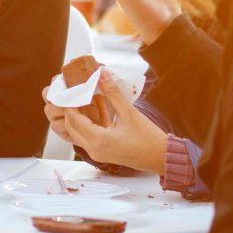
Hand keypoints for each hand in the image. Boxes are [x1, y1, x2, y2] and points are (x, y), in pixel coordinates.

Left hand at [44, 71, 166, 173]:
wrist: (161, 158)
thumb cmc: (148, 138)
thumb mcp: (129, 112)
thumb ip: (112, 93)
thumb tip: (101, 74)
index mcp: (98, 140)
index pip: (73, 119)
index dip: (70, 102)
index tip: (71, 88)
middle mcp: (93, 149)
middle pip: (71, 127)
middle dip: (71, 109)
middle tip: (75, 91)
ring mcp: (97, 153)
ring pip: (78, 132)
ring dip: (80, 115)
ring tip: (86, 96)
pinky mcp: (103, 153)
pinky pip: (88, 136)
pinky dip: (89, 122)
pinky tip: (98, 105)